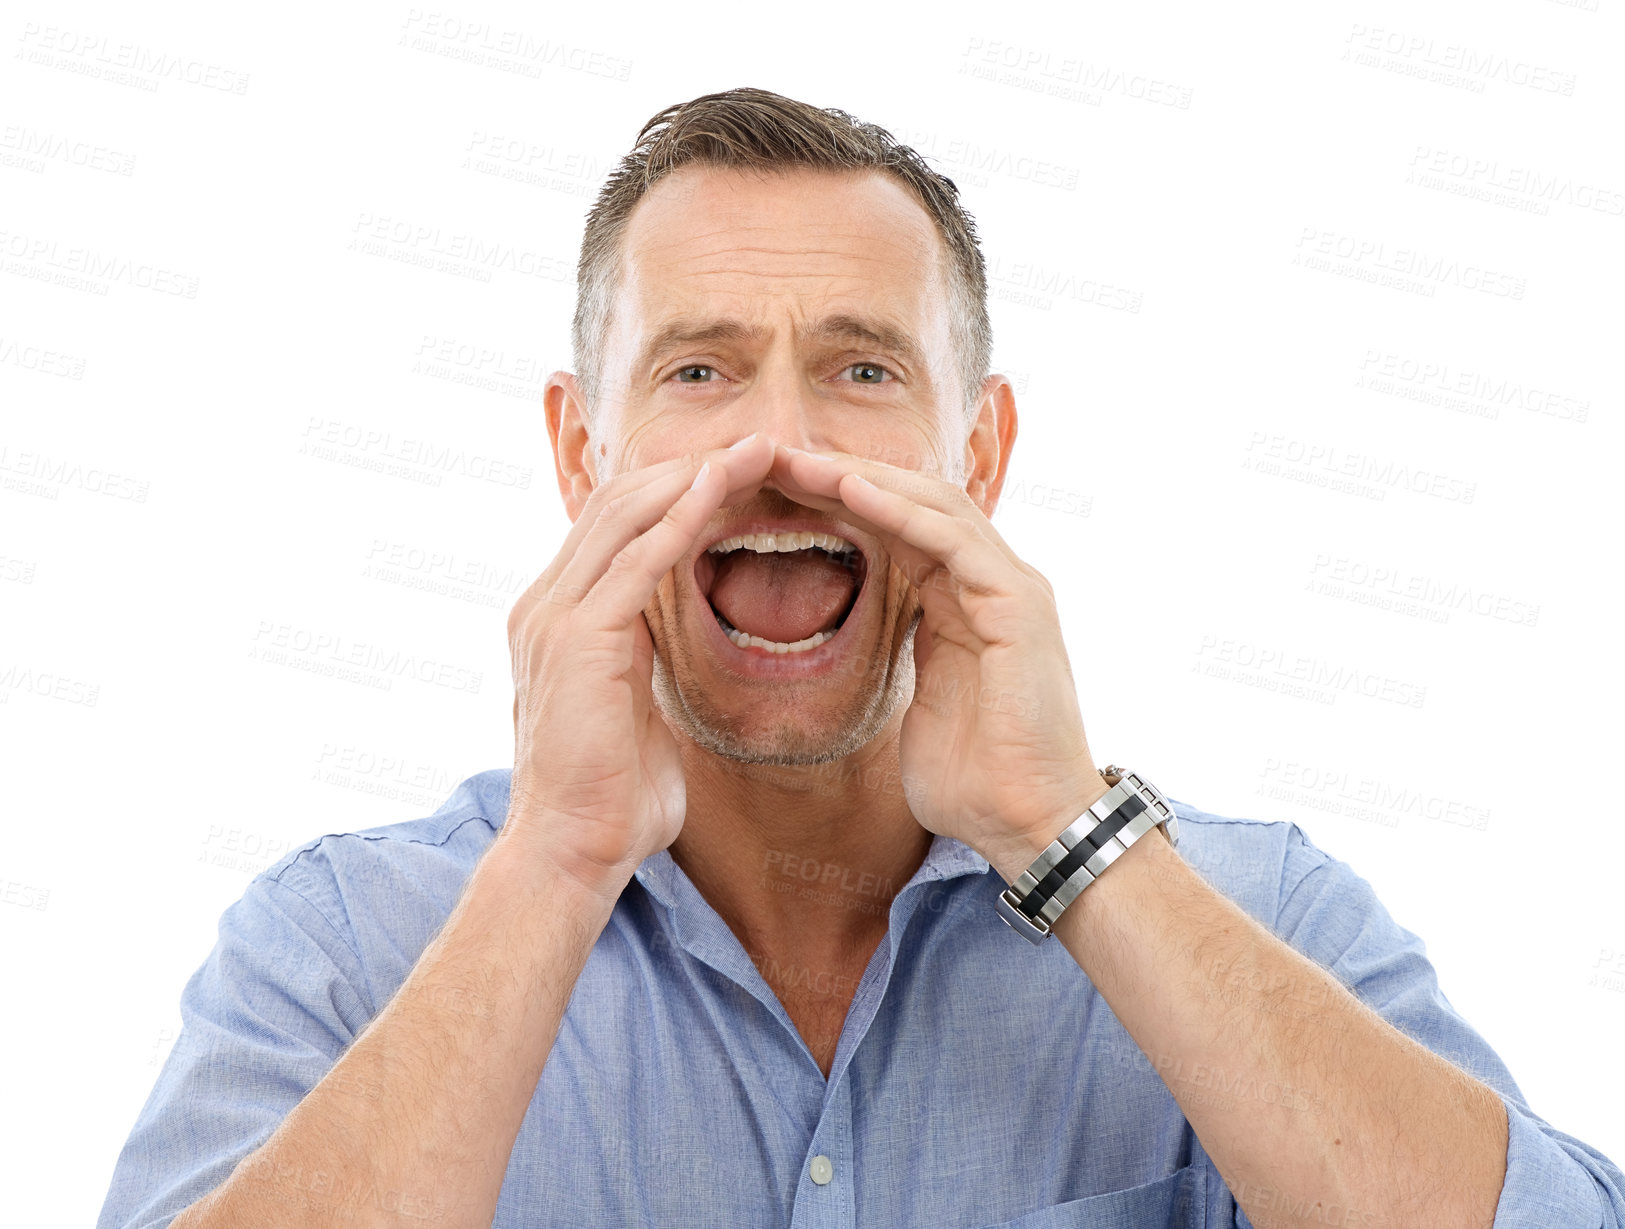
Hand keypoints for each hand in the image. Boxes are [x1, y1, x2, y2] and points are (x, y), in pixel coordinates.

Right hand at [502, 434, 775, 901]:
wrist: (572, 853)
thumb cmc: (612, 797)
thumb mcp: (631, 708)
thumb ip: (642, 663)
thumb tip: (669, 647)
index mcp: (558, 617)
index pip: (615, 525)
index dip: (678, 490)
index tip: (744, 474)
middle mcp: (545, 604)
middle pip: (619, 500)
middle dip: (692, 466)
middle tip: (762, 445)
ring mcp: (554, 617)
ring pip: (626, 514)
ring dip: (696, 477)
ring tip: (758, 452)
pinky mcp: (578, 640)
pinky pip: (636, 560)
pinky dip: (682, 519)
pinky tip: (725, 492)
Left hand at [771, 443, 1108, 879]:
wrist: (1028, 826)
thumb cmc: (974, 781)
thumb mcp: (918, 703)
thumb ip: (905, 656)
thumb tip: (866, 644)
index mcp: (967, 600)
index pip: (900, 527)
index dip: (839, 502)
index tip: (775, 489)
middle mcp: (994, 582)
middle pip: (914, 502)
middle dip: (844, 476)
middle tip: (775, 456)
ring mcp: (1012, 589)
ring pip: (933, 506)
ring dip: (863, 480)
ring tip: (801, 461)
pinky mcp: (1019, 607)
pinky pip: (953, 542)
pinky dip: (900, 513)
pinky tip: (850, 492)